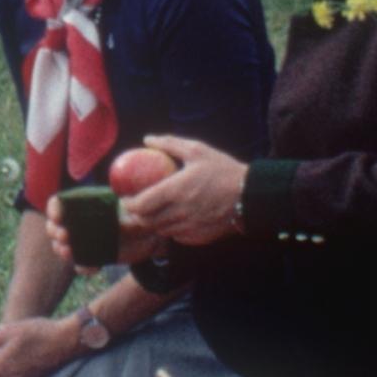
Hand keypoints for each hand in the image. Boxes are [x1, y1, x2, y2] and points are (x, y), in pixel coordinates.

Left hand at [116, 137, 245, 249]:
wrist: (250, 195)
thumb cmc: (222, 170)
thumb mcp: (197, 150)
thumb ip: (170, 144)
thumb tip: (147, 140)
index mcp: (176, 190)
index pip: (142, 204)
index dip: (129, 204)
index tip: (126, 198)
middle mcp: (180, 212)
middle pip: (147, 221)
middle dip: (138, 215)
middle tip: (136, 206)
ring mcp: (190, 227)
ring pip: (161, 230)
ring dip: (153, 223)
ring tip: (152, 212)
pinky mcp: (199, 237)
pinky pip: (176, 237)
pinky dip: (170, 229)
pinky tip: (172, 219)